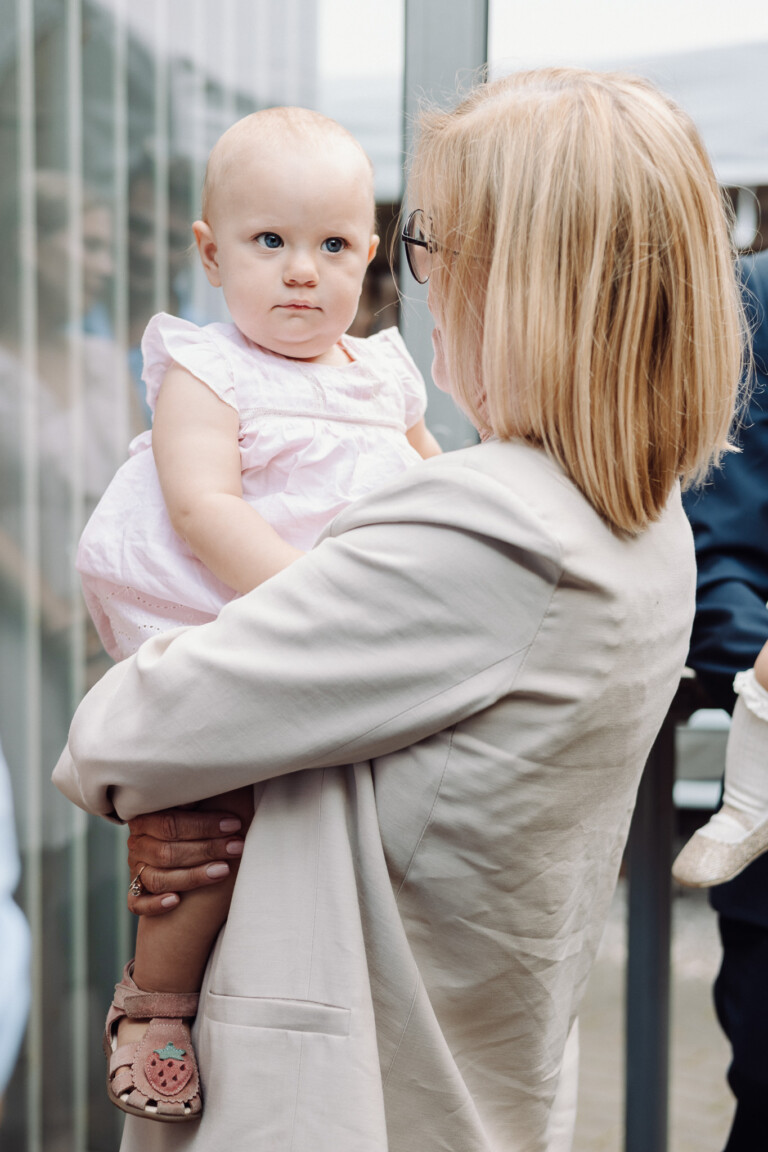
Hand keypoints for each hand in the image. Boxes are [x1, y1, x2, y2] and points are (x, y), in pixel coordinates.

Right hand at [127, 808, 244, 916]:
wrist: (179, 846)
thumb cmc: (194, 823)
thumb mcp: (192, 806)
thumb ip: (196, 799)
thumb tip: (214, 783)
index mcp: (145, 818)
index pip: (171, 823)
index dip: (204, 824)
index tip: (234, 824)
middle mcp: (137, 844)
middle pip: (167, 851)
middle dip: (206, 849)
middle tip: (238, 846)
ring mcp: (135, 870)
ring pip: (157, 878)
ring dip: (192, 876)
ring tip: (223, 870)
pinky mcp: (135, 894)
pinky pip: (138, 904)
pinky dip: (155, 904)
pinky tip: (175, 901)